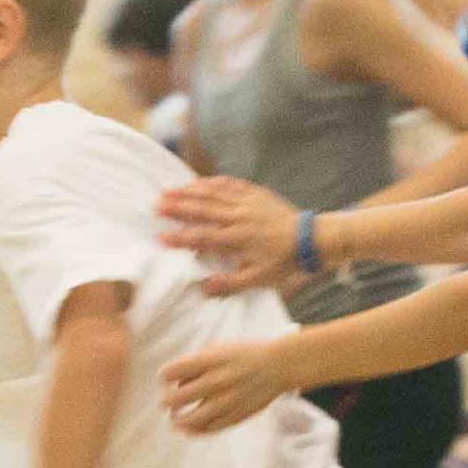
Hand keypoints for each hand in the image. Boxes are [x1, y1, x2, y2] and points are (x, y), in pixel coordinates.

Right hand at [156, 175, 305, 294]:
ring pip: (214, 193)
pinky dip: (214, 182)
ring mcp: (248, 202)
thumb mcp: (259, 279)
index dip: (180, 238)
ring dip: (190, 191)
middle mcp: (240, 217)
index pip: (203, 237)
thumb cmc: (283, 262)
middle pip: (203, 210)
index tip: (161, 237)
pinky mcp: (256, 193)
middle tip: (157, 205)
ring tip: (170, 190)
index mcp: (238, 239)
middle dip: (178, 207)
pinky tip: (200, 181)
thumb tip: (203, 287)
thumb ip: (230, 283)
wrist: (310, 240)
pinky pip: (231, 184)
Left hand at [161, 341, 297, 432]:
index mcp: (210, 360)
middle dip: (167, 402)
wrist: (279, 365)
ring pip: (192, 419)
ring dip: (178, 421)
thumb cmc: (244, 355)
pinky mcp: (237, 415)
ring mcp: (228, 400)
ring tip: (175, 421)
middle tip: (166, 403)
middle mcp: (217, 380)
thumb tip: (175, 385)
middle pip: (178, 398)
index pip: (173, 371)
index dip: (164, 376)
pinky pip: (211, 428)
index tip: (166, 379)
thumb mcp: (218, 349)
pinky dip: (196, 431)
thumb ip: (196, 364)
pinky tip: (189, 429)